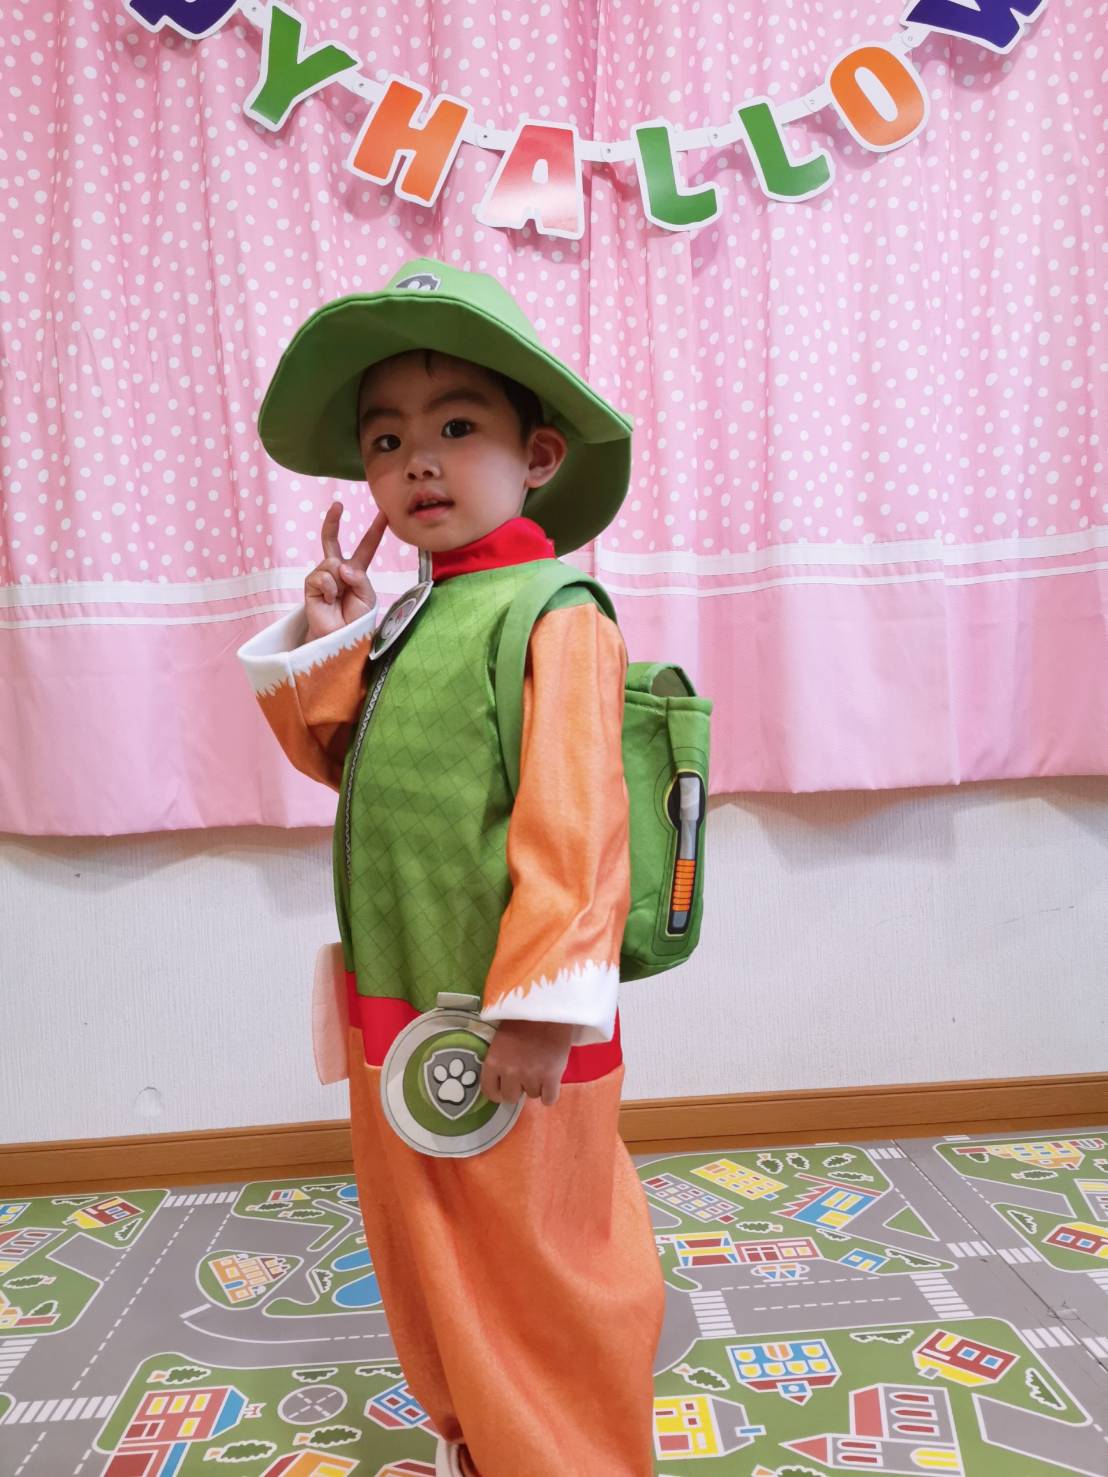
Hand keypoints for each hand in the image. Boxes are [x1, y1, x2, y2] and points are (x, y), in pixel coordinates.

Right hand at [304, 503, 388, 639]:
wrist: (340, 637)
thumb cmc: (356, 619)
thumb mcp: (367, 597)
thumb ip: (360, 578)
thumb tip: (340, 567)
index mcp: (356, 571)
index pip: (365, 547)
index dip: (374, 531)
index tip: (383, 513)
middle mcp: (338, 570)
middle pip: (332, 541)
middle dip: (333, 522)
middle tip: (337, 505)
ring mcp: (323, 576)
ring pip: (331, 563)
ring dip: (339, 581)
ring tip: (338, 598)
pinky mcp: (312, 585)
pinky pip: (321, 576)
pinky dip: (329, 588)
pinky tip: (329, 600)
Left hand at [480, 1019, 574, 1107]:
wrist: (548, 1006)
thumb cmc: (523, 1018)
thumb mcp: (502, 1038)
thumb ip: (500, 1060)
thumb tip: (502, 1078)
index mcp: (493, 1061)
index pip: (490, 1091)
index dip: (499, 1091)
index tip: (505, 1087)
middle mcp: (510, 1072)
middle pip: (511, 1097)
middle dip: (519, 1088)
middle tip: (526, 1074)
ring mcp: (531, 1076)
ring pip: (532, 1095)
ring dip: (536, 1085)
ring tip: (542, 1066)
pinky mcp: (551, 1077)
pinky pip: (549, 1099)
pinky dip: (550, 1092)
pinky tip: (552, 1079)